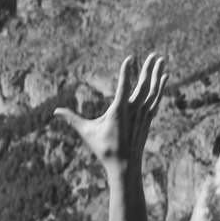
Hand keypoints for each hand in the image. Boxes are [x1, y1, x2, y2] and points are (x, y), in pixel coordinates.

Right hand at [56, 54, 167, 168]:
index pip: (123, 87)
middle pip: (143, 85)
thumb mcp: (87, 133)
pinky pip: (156, 98)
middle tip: (152, 54)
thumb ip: (72, 120)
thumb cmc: (104, 149)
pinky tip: (165, 77)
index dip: (127, 72)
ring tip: (161, 59)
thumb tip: (54, 112)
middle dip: (148, 68)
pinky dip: (161, 87)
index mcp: (118, 112)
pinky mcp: (148, 118)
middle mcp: (133, 111)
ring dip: (157, 74)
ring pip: (152, 90)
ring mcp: (143, 114)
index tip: (131, 57)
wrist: (125, 166)